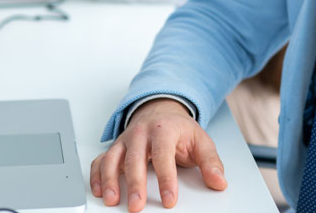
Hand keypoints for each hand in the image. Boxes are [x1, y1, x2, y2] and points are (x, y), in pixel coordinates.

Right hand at [90, 98, 226, 210]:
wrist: (161, 111)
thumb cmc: (179, 130)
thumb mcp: (201, 141)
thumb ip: (210, 162)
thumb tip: (219, 181)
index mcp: (164, 129)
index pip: (164, 155)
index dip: (166, 179)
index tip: (169, 199)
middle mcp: (142, 133)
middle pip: (135, 159)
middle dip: (135, 184)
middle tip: (137, 206)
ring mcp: (126, 140)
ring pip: (112, 158)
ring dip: (110, 180)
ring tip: (112, 200)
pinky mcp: (115, 147)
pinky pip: (100, 160)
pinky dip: (96, 175)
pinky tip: (98, 190)